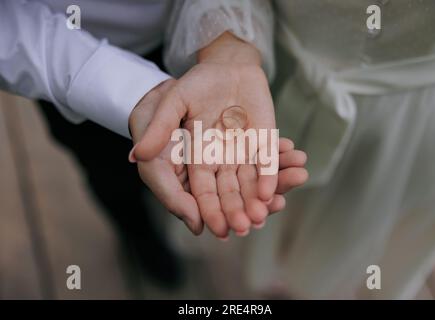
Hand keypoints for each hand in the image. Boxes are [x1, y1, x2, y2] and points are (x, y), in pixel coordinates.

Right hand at [129, 80, 306, 237]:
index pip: (202, 190)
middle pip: (230, 191)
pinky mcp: (264, 139)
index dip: (208, 209)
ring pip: (252, 181)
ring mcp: (245, 151)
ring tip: (266, 212)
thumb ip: (158, 130)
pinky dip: (271, 174)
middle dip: (236, 210)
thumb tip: (136, 156)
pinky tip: (274, 190)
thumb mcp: (170, 104)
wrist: (223, 66)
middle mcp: (222, 160)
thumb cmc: (192, 86)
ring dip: (258, 198)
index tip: (216, 228)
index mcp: (198, 159)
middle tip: (245, 227)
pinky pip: (268, 159)